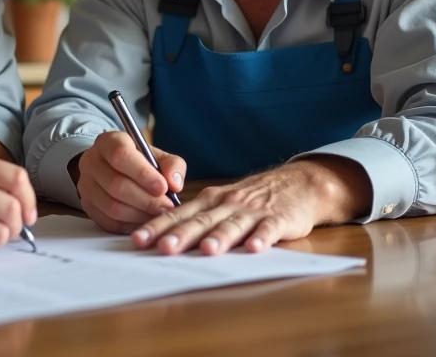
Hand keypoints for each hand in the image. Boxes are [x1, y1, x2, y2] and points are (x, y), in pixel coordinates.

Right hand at [73, 131, 186, 233]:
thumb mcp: (158, 156)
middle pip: (117, 185)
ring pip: (112, 206)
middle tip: (166, 208)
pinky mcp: (87, 205)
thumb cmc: (139, 162)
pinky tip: (144, 222)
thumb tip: (174, 183)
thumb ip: (171, 166)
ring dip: (139, 215)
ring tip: (158, 216)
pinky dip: (130, 225)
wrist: (112, 169)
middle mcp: (91, 161)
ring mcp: (86, 185)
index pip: (121, 155)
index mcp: (108, 142)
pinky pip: (108, 221)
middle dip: (146, 200)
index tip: (162, 188)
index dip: (143, 174)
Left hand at [131, 156, 370, 255]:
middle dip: (181, 235)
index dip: (158, 227)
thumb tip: (162, 238)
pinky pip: (269, 229)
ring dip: (220, 237)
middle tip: (163, 248)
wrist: (298, 184)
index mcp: (210, 201)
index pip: (178, 214)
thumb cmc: (252, 199)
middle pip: (201, 221)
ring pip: (233, 225)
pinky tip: (253, 248)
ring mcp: (253, 211)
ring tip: (207, 249)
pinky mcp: (279, 219)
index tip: (138, 240)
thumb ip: (197, 218)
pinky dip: (262, 238)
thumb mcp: (221, 202)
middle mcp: (228, 204)